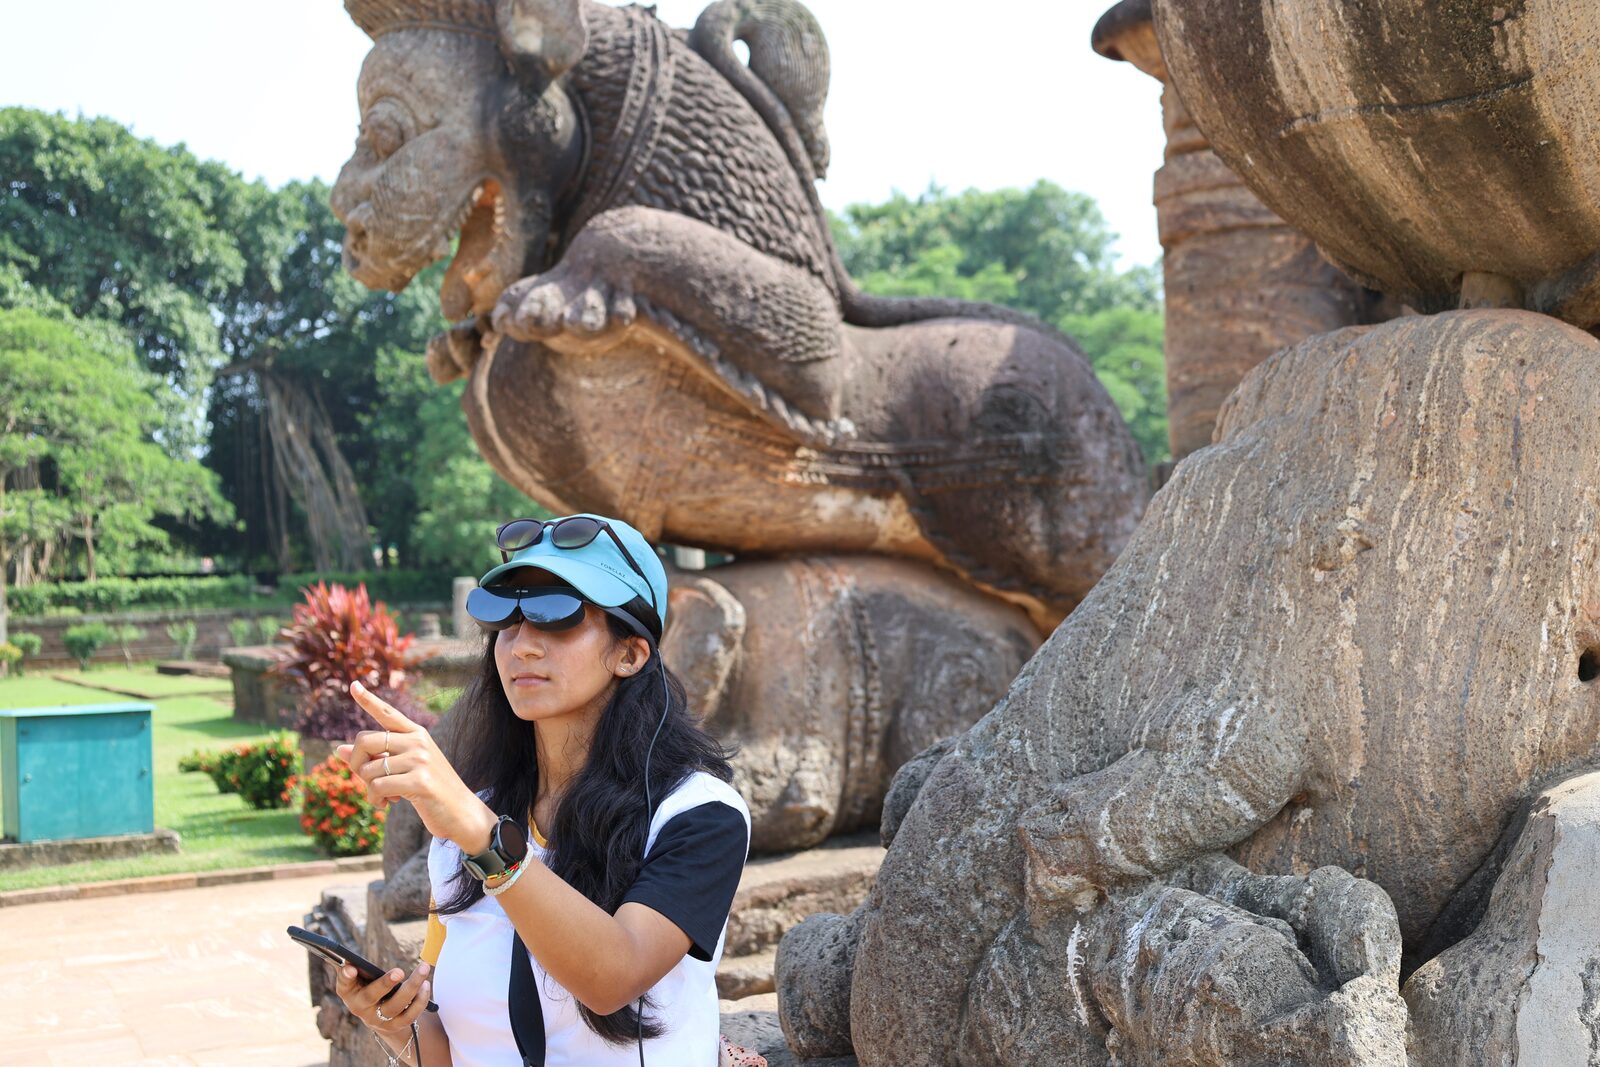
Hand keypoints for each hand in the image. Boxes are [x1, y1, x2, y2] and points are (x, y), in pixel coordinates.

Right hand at [335, 961, 431, 1039]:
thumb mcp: (358, 979)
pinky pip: (409, 1015)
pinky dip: (420, 1000)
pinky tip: (425, 985)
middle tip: (399, 971)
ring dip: (412, 987)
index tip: (351, 968)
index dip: (346, 977)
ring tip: (423, 968)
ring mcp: (378, 1020)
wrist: (378, 1017)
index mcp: (349, 993)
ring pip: (395, 1006)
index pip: (343, 985)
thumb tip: (348, 957)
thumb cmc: (367, 987)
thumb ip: (353, 966)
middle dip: (385, 984)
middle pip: (371, 997)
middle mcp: (360, 1009)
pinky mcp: (395, 1026)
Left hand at [336, 681, 497, 852]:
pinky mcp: (419, 781)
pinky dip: (375, 800)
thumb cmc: (431, 790)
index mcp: (416, 734)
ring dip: (369, 789)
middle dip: (356, 763)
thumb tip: (339, 750)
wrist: (461, 812)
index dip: (368, 700)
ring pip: (369, 769)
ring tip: (385, 796)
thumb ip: (376, 758)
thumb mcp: (403, 770)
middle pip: (366, 740)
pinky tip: (387, 804)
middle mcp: (418, 741)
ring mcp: (420, 759)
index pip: (388, 713)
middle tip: (365, 779)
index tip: (353, 685)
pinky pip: (377, 787)